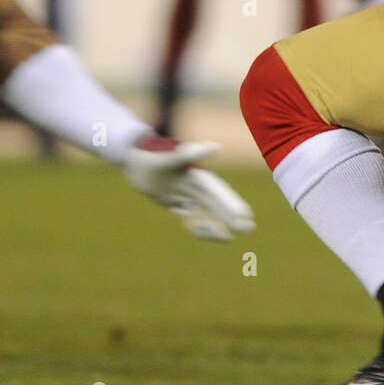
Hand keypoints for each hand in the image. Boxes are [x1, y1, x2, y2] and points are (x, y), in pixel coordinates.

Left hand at [121, 137, 254, 239]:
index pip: (220, 192)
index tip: (246, 215)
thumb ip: (192, 154)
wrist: (134, 161)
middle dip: (232, 217)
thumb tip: (217, 146)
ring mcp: (185, 195)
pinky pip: (189, 216)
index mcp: (198, 176)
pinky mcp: (174, 202)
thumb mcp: (170, 158)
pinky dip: (196, 225)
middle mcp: (194, 187)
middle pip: (217, 205)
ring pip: (206, 214)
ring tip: (228, 238)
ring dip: (217, 226)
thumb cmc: (153, 156)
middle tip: (249, 228)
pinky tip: (199, 231)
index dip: (233, 204)